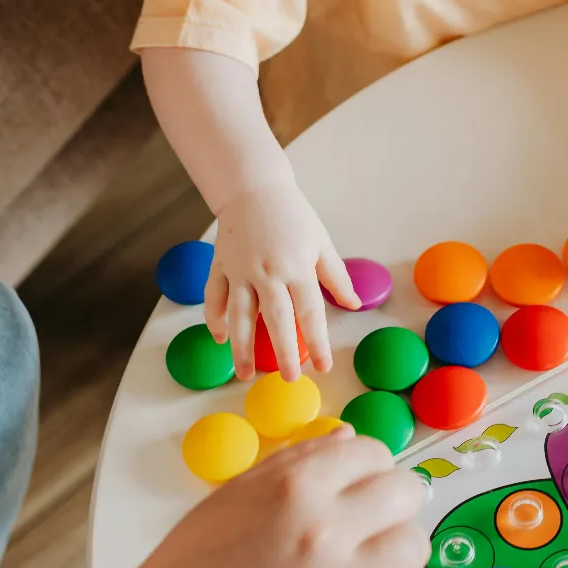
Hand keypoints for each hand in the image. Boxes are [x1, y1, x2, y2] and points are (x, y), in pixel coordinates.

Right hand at [111, 429, 429, 567]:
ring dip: (398, 546)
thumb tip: (348, 439)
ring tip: (372, 554)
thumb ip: (300, 459)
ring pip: (413, 546)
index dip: (368, 463)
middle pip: (405, 492)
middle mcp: (322, 531)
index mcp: (294, 488)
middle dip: (393, 497)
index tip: (360, 478)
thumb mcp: (238, 491)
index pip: (371, 451)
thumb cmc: (193, 564)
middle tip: (374, 513)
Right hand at [208, 179, 357, 380]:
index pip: (310, 312)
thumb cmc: (292, 215)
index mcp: (297, 266)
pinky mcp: (219, 266)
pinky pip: (214, 297)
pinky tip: (220, 339)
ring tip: (245, 375)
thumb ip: (336, 276)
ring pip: (240, 315)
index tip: (323, 365)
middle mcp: (268, 272)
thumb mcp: (320, 242)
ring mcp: (240, 270)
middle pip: (276, 320)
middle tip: (290, 379)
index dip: (317, 341)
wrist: (253, 187)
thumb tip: (353, 304)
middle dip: (283, 353)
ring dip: (241, 347)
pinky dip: (215, 319)